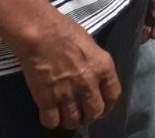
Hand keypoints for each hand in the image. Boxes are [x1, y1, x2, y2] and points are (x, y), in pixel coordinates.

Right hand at [14, 11, 121, 130]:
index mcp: (104, 67)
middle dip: (89, 116)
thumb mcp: (92, 47)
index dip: (108, 106)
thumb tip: (96, 81)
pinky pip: (52, 122)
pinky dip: (52, 122)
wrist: (41, 35)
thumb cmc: (67, 33)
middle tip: (82, 113)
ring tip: (66, 116)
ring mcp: (67, 93)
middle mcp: (89, 83)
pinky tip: (51, 115)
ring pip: (74, 121)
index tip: (102, 109)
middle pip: (94, 113)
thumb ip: (96, 66)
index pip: (113, 96)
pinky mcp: (46, 99)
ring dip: (71, 121)